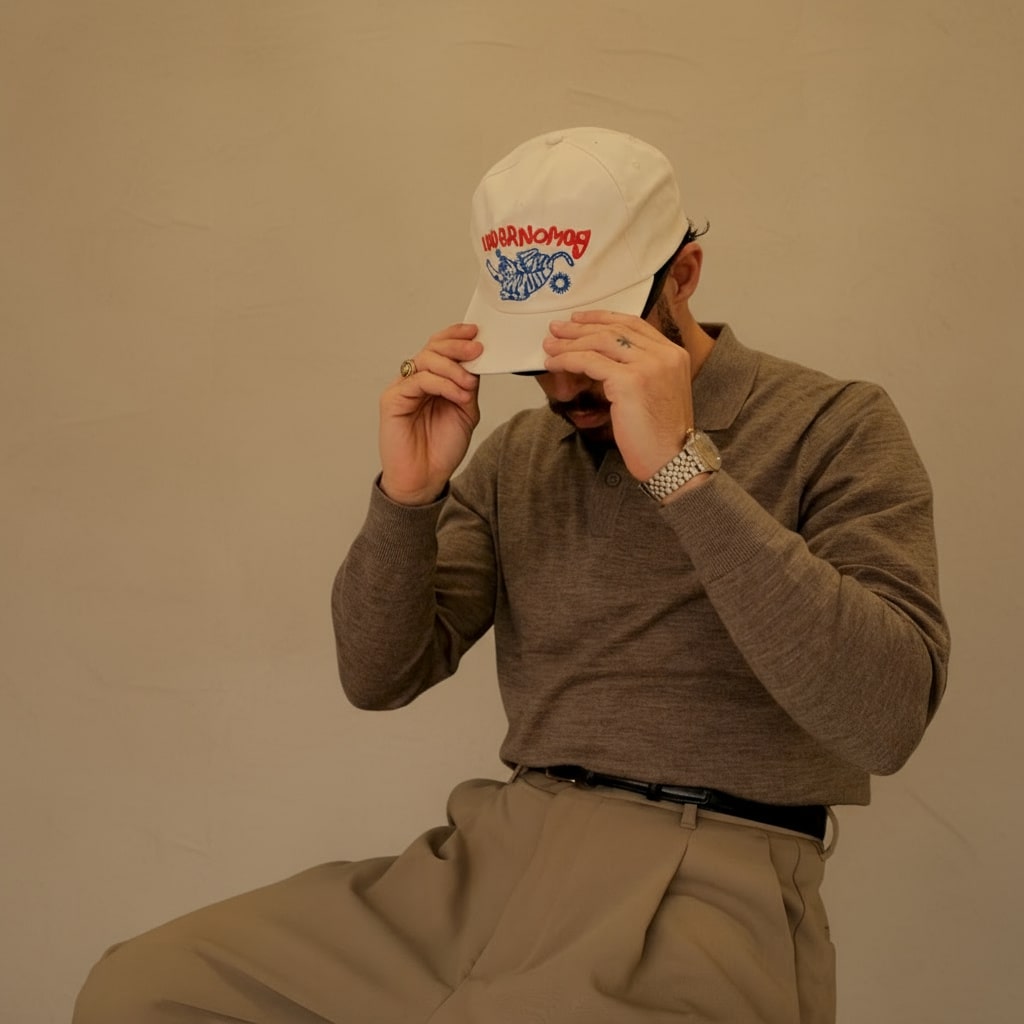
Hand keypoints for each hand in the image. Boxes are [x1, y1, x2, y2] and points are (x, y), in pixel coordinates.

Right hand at [379, 323, 482, 504]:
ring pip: (425, 360)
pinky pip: (419, 381)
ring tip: (469, 384)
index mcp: (432, 380)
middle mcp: (415, 380)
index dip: (455, 336)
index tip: (476, 332)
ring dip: (453, 368)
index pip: (440, 348)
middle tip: (477, 350)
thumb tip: (475, 362)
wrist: (424, 479)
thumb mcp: (465, 412)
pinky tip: (459, 395)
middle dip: (456, 345)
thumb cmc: (441, 449)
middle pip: (432, 348)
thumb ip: (468, 387)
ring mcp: (402, 389)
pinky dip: (443, 385)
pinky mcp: (392, 400)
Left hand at [543, 311, 693, 480]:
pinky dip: (568, 360)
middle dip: (581, 327)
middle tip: (556, 329)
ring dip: (570, 343)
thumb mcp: (657, 393)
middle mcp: (664, 355)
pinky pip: (590, 362)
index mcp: (674, 355)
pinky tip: (555, 364)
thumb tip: (602, 360)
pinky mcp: (630, 381)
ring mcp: (649, 366)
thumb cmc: (661, 437)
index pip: (634, 324)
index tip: (580, 319)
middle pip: (615, 330)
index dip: (603, 318)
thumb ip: (640, 371)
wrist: (672, 461)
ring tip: (550, 346)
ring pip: (600, 342)